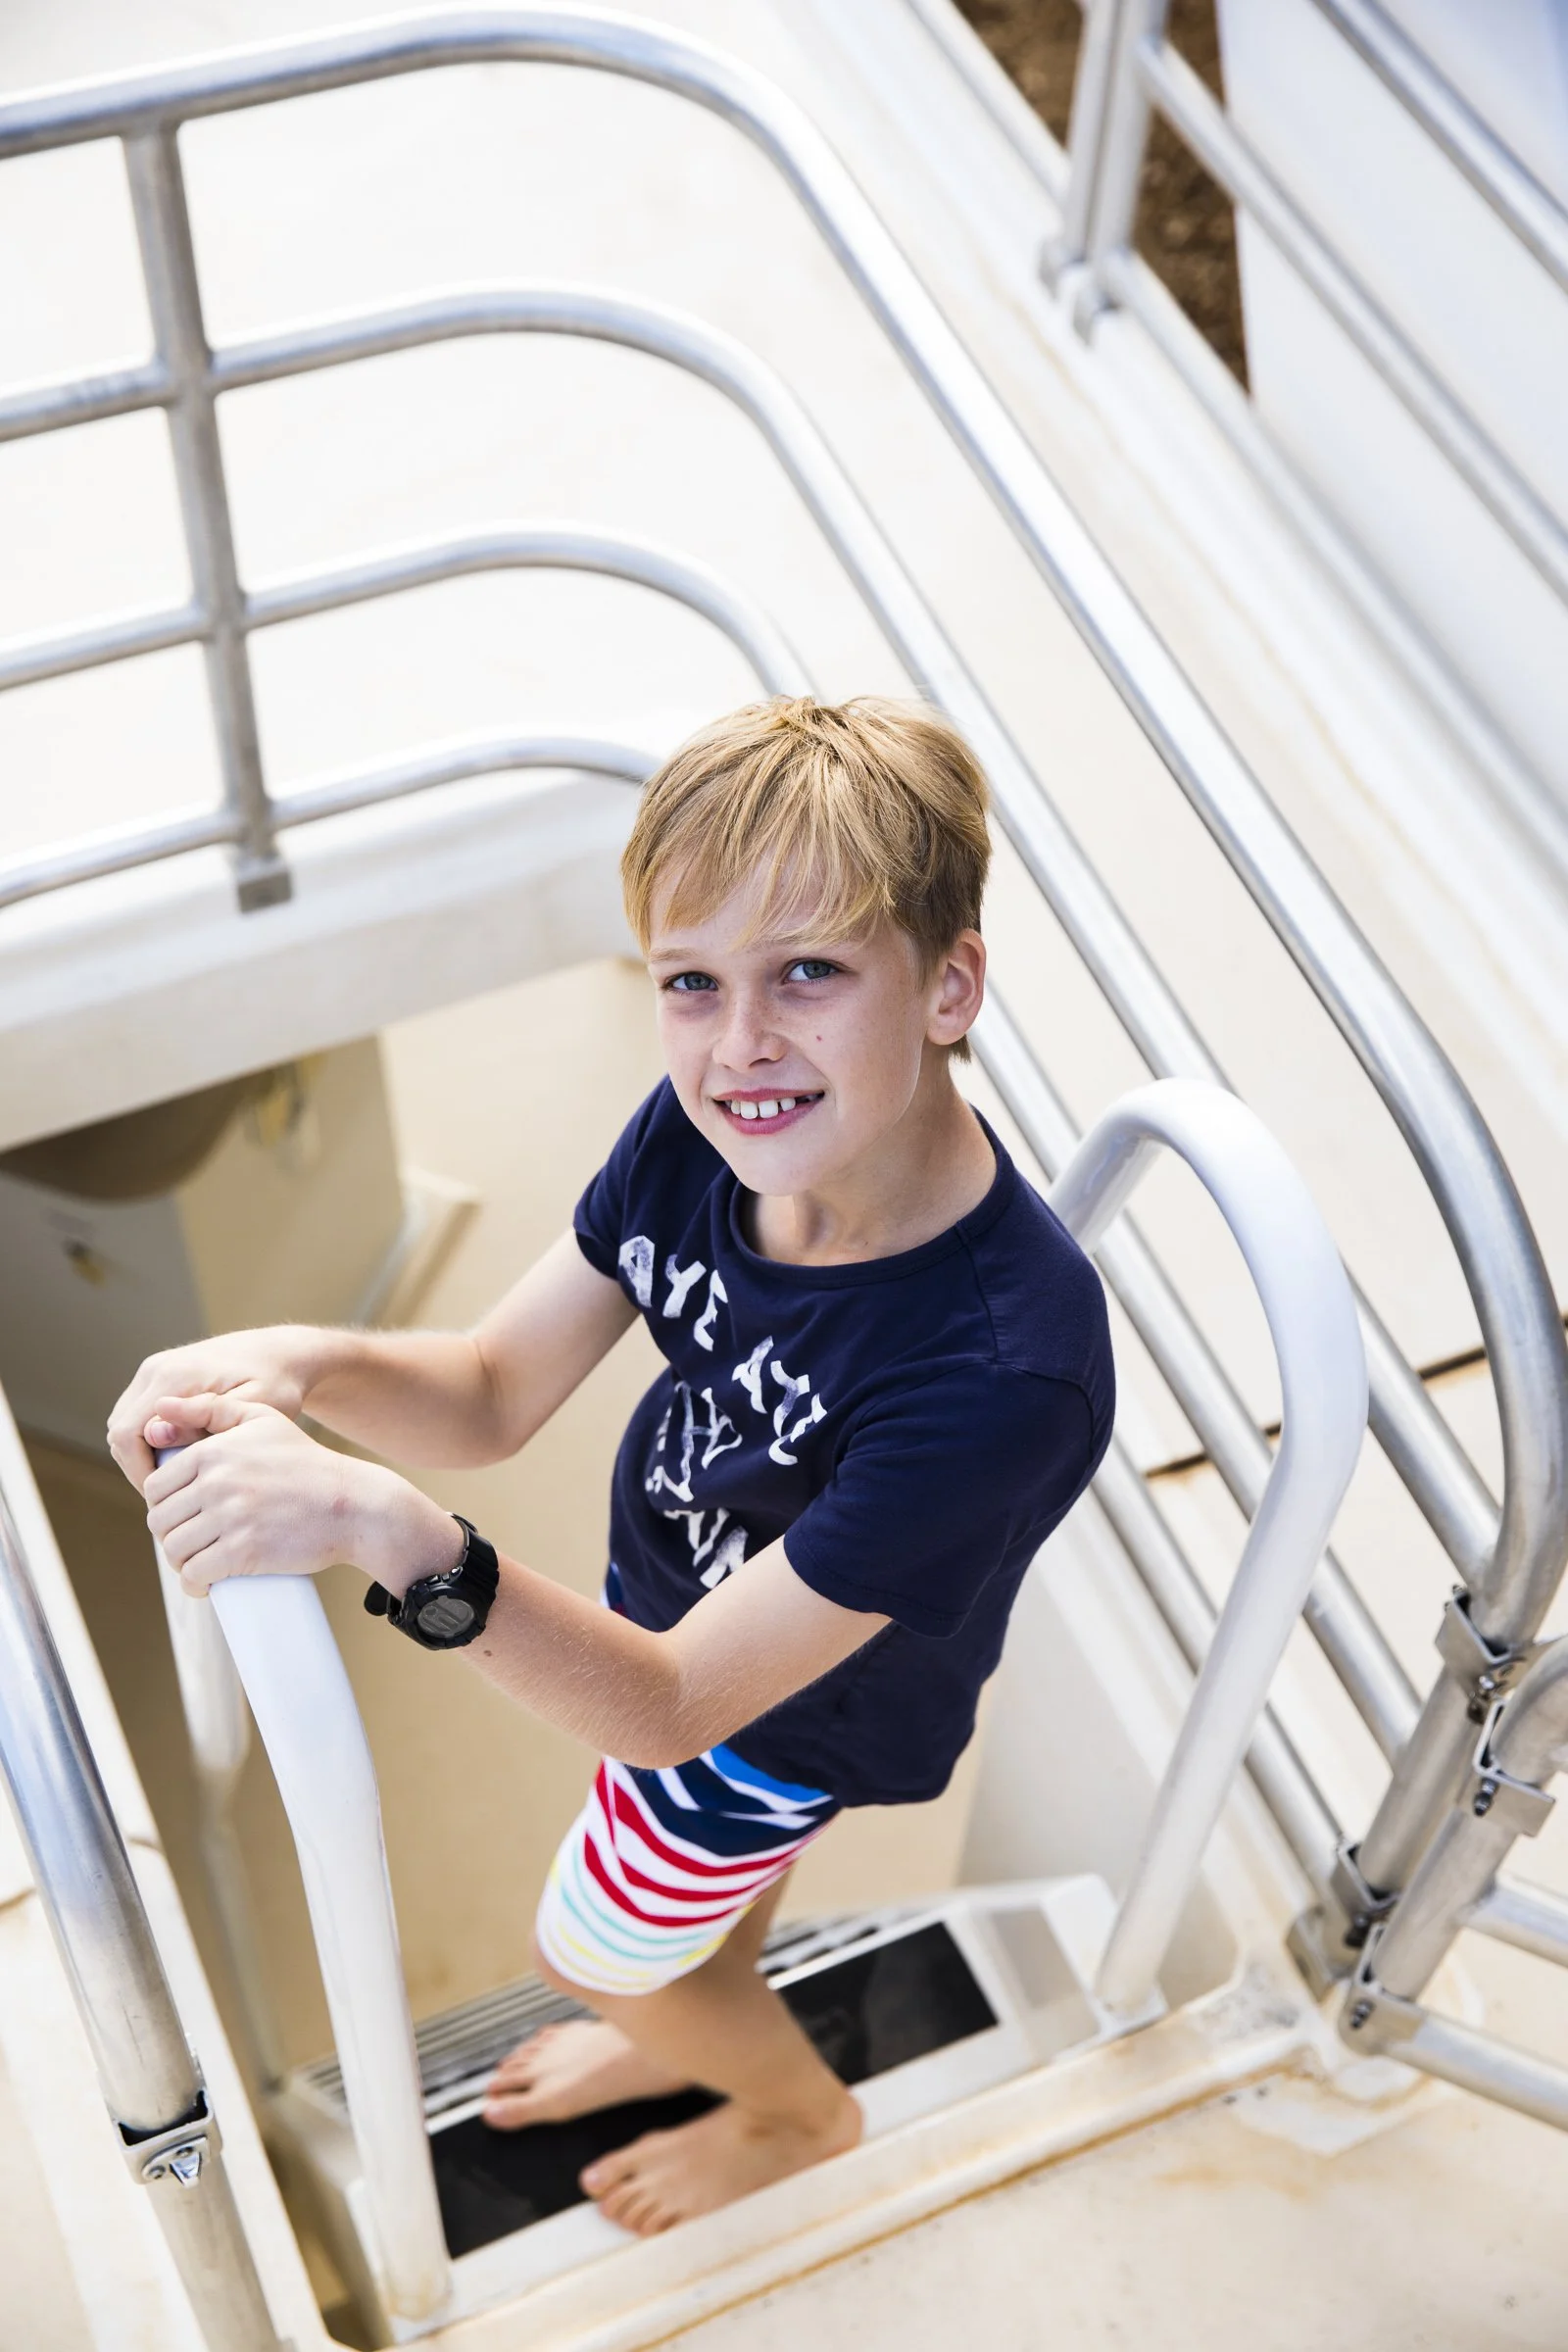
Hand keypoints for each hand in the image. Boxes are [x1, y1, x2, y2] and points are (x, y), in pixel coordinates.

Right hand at [108, 1327, 335, 1491]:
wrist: (282, 1353)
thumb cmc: (277, 1383)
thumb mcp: (252, 1408)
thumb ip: (204, 1423)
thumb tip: (153, 1435)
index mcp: (173, 1377)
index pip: (127, 1436)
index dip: (141, 1474)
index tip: (170, 1499)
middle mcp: (156, 1369)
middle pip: (118, 1432)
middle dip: (139, 1468)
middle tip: (173, 1495)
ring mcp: (154, 1369)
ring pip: (123, 1424)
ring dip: (140, 1455)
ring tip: (176, 1479)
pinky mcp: (159, 1374)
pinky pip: (135, 1414)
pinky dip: (146, 1440)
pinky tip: (177, 1458)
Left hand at [143, 1392, 462, 1597]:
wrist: (353, 1504)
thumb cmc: (306, 1462)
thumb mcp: (262, 1418)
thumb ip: (209, 1408)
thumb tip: (158, 1407)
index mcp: (212, 1451)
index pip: (156, 1487)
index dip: (164, 1505)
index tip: (181, 1515)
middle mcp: (216, 1482)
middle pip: (160, 1521)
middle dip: (171, 1535)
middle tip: (191, 1540)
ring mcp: (230, 1517)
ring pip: (175, 1550)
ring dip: (181, 1562)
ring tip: (197, 1561)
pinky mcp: (244, 1551)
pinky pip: (196, 1574)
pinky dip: (194, 1584)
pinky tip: (204, 1584)